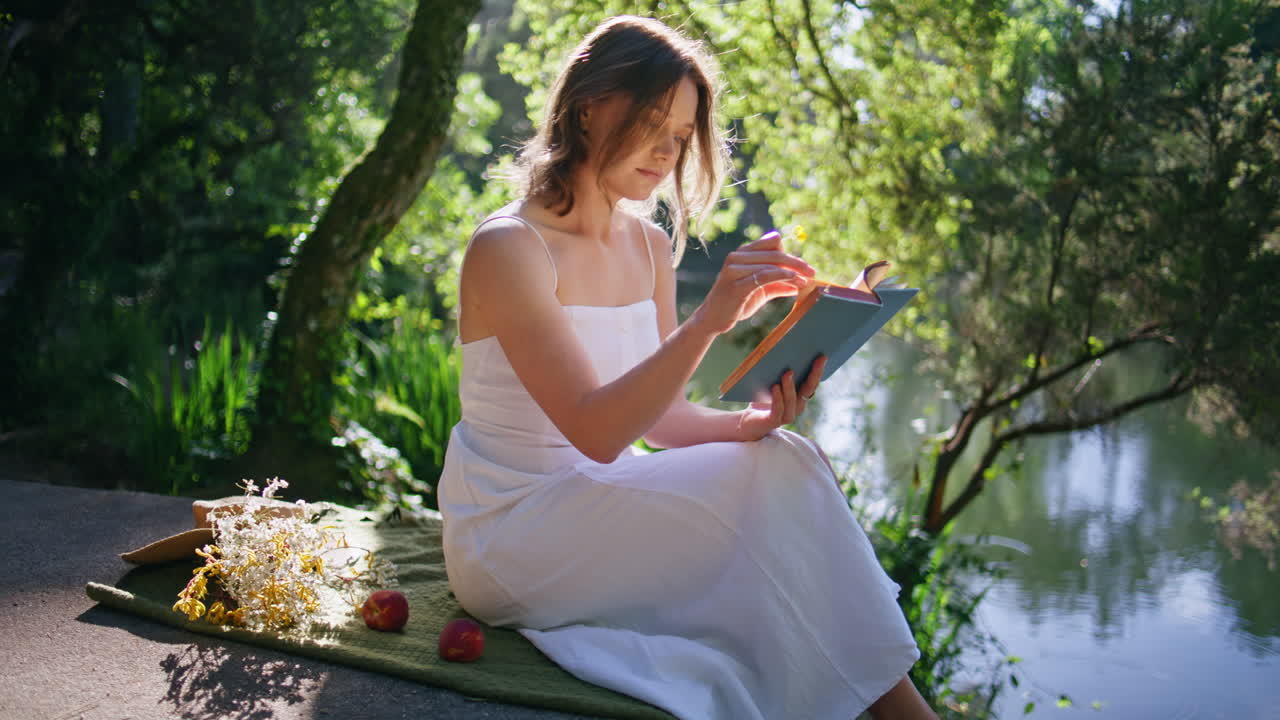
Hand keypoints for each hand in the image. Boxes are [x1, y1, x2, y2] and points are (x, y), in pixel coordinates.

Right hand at [692, 230, 814, 335]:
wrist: (712, 320)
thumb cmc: (736, 303)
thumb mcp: (760, 291)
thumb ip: (777, 284)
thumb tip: (798, 284)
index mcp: (742, 253)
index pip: (772, 243)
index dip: (790, 253)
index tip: (803, 266)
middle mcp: (736, 257)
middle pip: (775, 252)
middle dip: (796, 262)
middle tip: (812, 272)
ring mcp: (734, 270)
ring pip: (771, 264)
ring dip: (792, 271)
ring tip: (806, 280)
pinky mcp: (736, 285)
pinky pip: (764, 276)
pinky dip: (782, 276)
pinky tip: (794, 280)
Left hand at [738, 356, 826, 440]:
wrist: (748, 421)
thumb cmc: (761, 399)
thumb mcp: (772, 383)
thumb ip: (780, 373)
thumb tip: (785, 352)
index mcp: (799, 397)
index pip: (812, 383)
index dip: (818, 371)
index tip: (822, 356)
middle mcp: (797, 406)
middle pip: (808, 390)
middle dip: (813, 374)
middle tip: (816, 359)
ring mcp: (787, 415)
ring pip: (792, 400)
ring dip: (790, 386)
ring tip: (788, 372)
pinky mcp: (773, 421)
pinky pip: (778, 409)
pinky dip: (777, 398)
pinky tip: (775, 387)